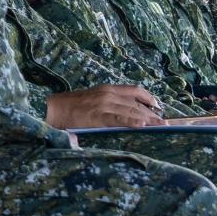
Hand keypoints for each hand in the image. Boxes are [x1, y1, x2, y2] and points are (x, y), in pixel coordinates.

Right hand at [45, 84, 166, 129]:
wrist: (51, 109)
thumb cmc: (71, 107)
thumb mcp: (93, 99)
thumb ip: (109, 103)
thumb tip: (127, 113)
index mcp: (108, 89)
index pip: (135, 90)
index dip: (149, 98)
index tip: (158, 107)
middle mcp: (108, 94)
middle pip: (137, 103)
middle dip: (152, 113)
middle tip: (165, 122)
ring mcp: (103, 104)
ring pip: (131, 111)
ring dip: (148, 120)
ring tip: (160, 126)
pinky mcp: (97, 116)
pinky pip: (119, 119)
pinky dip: (132, 122)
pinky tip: (143, 126)